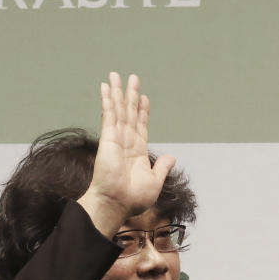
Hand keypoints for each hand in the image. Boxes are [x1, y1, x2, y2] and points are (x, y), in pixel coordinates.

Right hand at [77, 73, 175, 237]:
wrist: (116, 204)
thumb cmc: (132, 199)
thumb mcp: (154, 182)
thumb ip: (162, 167)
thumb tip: (172, 157)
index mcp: (137, 152)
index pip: (141, 126)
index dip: (143, 111)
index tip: (144, 97)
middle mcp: (126, 143)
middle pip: (129, 113)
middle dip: (131, 95)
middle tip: (132, 78)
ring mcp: (116, 139)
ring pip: (118, 110)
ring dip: (118, 92)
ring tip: (116, 75)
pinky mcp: (107, 138)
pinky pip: (109, 115)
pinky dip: (108, 100)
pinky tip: (106, 87)